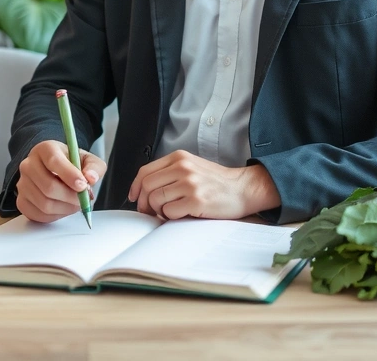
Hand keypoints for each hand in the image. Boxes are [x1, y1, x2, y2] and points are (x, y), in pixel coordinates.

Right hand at [15, 140, 106, 222]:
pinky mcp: (21, 201)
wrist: (55, 171)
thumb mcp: (88, 160)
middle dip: (70, 196)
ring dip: (65, 208)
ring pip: (44, 204)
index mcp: (45, 149)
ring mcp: (22, 184)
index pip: (54, 161)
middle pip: (48, 186)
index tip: (83, 185)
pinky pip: (38, 215)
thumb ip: (94, 167)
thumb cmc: (71, 164)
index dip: (69, 175)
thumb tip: (91, 178)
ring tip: (75, 203)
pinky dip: (55, 216)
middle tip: (84, 199)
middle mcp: (29, 164)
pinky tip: (63, 207)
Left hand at [127, 150, 279, 220]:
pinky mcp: (196, 201)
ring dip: (158, 211)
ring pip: (155, 200)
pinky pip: (169, 212)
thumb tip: (143, 190)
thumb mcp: (191, 167)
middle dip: (144, 203)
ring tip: (171, 212)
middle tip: (150, 212)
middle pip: (147, 187)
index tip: (134, 198)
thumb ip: (169, 173)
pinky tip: (181, 215)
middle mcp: (182, 168)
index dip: (135, 188)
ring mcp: (190, 184)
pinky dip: (170, 217)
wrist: (243, 189)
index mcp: (178, 158)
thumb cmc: (216, 182)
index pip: (145, 172)